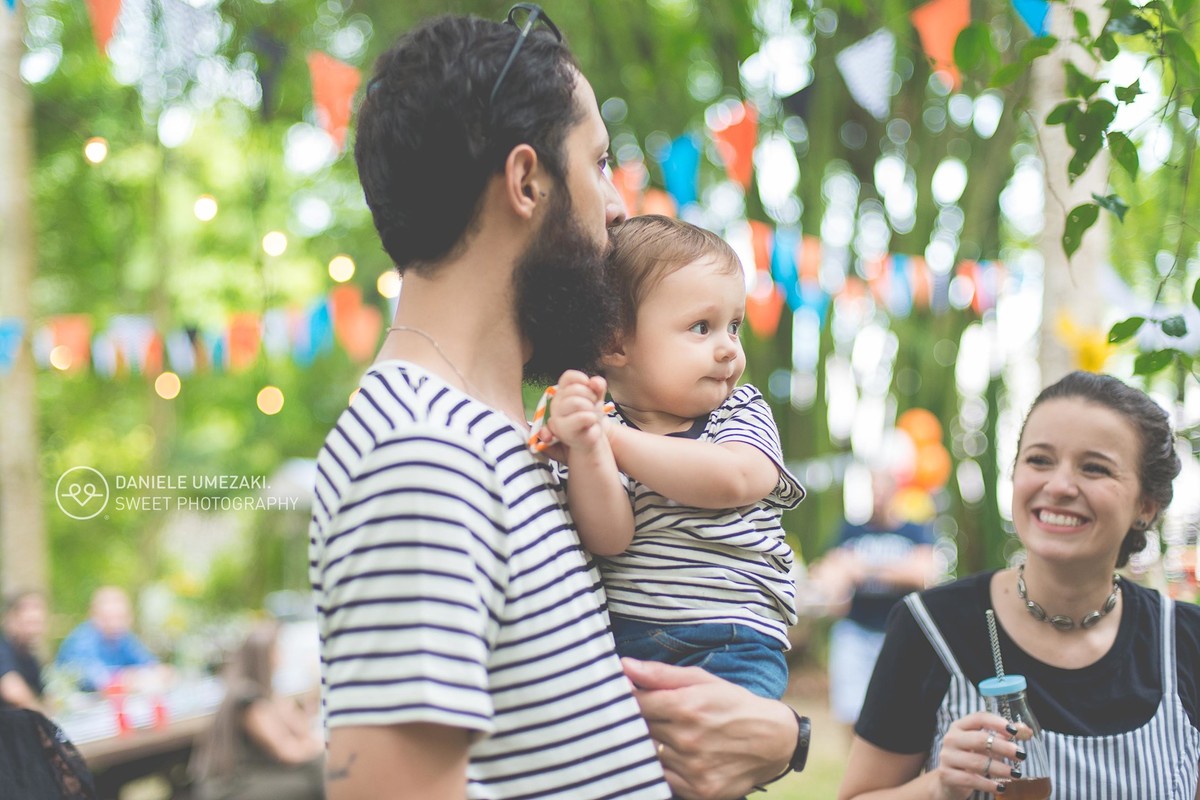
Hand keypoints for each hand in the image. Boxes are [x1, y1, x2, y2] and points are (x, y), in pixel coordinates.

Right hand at [543, 370, 608, 457]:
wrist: (590, 439)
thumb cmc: (590, 416)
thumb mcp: (596, 398)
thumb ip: (597, 386)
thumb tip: (595, 382)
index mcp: (561, 393)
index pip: (568, 377)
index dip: (582, 380)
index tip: (591, 389)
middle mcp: (556, 404)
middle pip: (575, 390)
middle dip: (591, 397)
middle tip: (592, 406)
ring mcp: (558, 418)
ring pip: (577, 402)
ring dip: (592, 409)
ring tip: (591, 416)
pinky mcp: (564, 430)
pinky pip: (583, 417)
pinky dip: (592, 418)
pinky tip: (591, 423)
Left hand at [623, 658, 795, 799]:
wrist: (773, 740)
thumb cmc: (734, 705)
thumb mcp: (702, 680)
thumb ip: (660, 674)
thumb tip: (624, 665)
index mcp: (686, 707)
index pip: (636, 703)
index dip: (628, 698)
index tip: (626, 696)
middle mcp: (687, 740)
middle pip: (640, 730)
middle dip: (640, 722)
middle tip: (652, 716)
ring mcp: (693, 768)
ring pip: (650, 755)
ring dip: (653, 746)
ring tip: (670, 736)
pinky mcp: (699, 790)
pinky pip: (664, 779)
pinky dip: (665, 768)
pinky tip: (678, 756)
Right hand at [928, 711, 1029, 799]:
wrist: (949, 780)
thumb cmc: (971, 757)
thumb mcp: (985, 745)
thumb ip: (1004, 736)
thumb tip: (1027, 731)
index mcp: (959, 726)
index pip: (979, 718)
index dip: (997, 723)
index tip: (1014, 731)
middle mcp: (951, 739)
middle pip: (980, 739)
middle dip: (1003, 747)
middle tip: (1021, 755)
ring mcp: (947, 757)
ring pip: (978, 761)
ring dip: (1000, 768)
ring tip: (1016, 774)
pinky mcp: (947, 775)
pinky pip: (971, 779)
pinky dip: (988, 784)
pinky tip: (1001, 787)